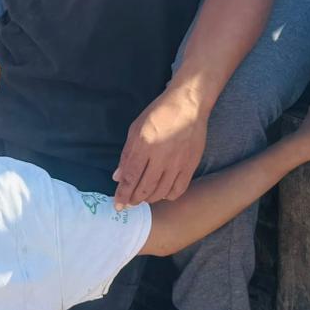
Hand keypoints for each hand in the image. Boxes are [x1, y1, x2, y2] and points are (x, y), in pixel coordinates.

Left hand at [113, 85, 207, 208]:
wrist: (188, 104)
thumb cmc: (159, 113)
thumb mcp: (136, 128)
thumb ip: (127, 154)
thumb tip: (118, 177)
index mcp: (144, 145)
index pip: (130, 177)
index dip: (123, 194)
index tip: (118, 205)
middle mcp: (161, 156)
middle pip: (145, 187)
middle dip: (134, 199)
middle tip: (129, 204)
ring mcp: (177, 162)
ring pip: (161, 191)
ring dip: (149, 199)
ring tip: (143, 198)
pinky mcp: (191, 165)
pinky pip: (179, 189)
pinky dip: (168, 195)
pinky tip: (162, 193)